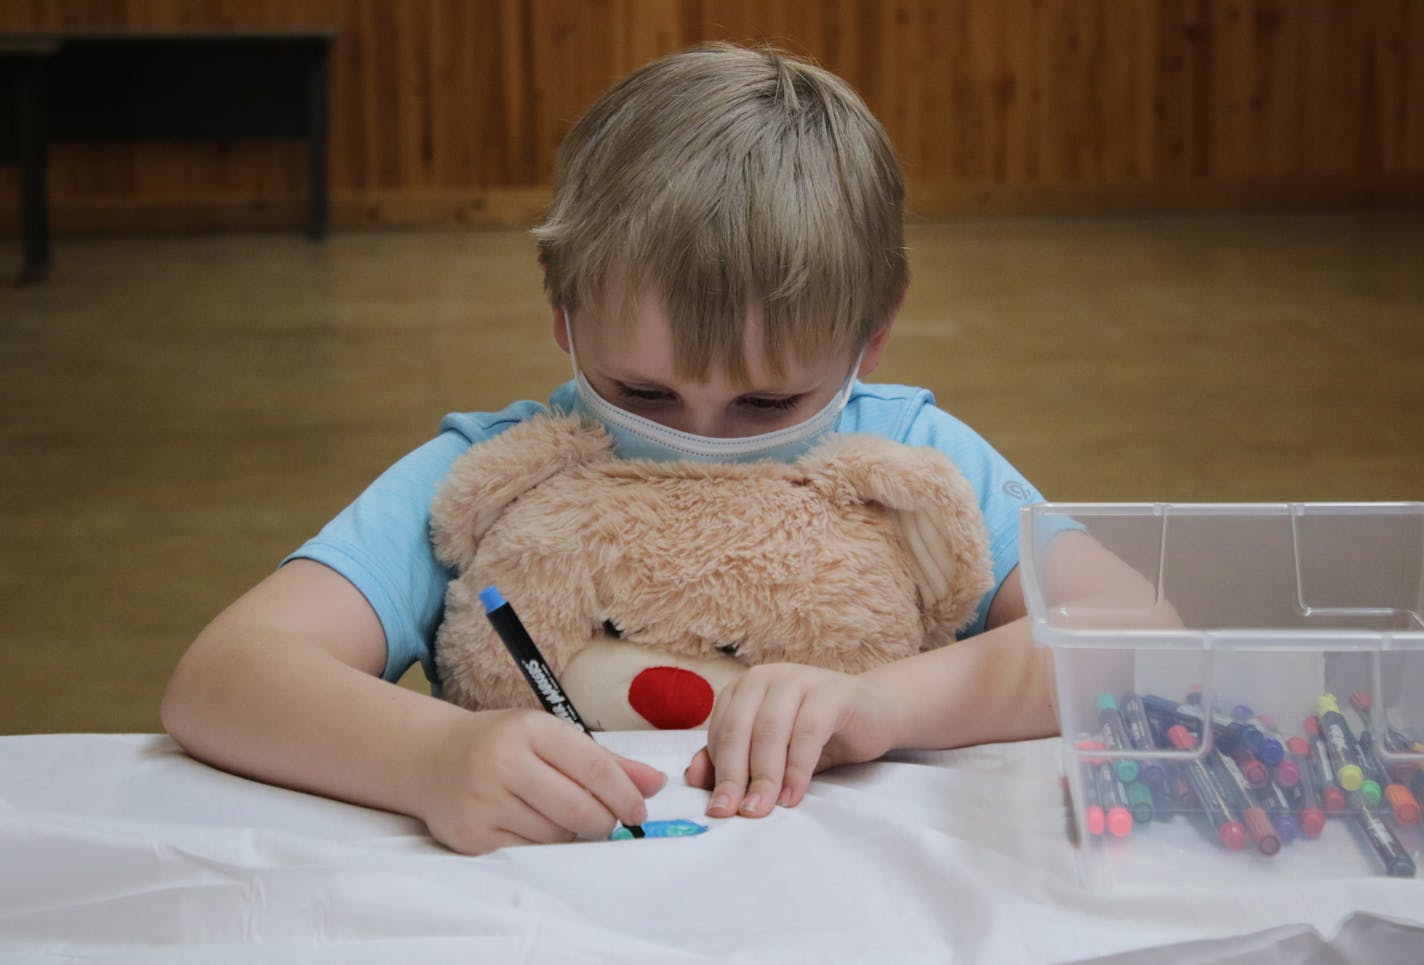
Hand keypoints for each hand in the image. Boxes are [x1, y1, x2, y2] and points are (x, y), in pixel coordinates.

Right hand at [417, 708, 665, 854]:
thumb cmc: (503, 745)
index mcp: (530, 729)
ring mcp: (483, 800)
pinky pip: (528, 852)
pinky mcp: (471, 835)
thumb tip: (656, 785)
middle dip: (604, 822)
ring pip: (555, 835)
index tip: (639, 811)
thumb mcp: (550, 738)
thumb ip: (605, 761)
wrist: (431, 757)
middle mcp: (503, 761)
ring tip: (561, 817)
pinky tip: (533, 825)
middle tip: (607, 823)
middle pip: (578, 808)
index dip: (625, 794)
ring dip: (571, 834)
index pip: (594, 767)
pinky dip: (542, 845)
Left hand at [683, 663, 898, 818]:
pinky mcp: (831, 692)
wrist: (874, 713)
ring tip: (762, 811)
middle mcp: (765, 678)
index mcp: (743, 689)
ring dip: (764, 776)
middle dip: (734, 777)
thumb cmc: (816, 736)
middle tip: (735, 814)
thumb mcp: (771, 752)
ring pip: (770, 732)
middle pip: (739, 730)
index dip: (716, 773)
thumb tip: (693, 777)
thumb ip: (731, 760)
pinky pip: (807, 732)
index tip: (718, 811)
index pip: (719, 732)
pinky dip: (797, 768)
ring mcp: (798, 679)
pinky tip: (793, 796)